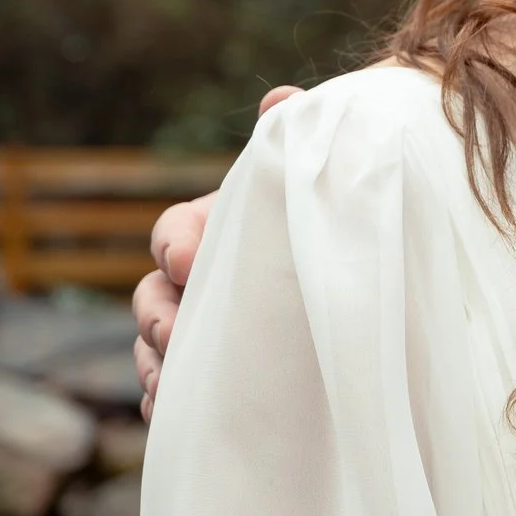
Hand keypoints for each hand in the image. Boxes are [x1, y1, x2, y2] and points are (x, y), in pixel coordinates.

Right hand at [132, 85, 301, 418]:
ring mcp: (201, 329)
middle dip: (156, 317)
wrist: (365, 286)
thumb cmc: (326, 225)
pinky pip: (177, 395)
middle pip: (151, 297)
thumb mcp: (314, 187)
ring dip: (155, 367)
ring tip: (168, 390)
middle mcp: (197, 280)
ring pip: (155, 350)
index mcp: (213, 228)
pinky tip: (174, 418)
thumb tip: (282, 96)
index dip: (174, 244)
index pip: (173, 231)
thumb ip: (295, 145)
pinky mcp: (214, 375)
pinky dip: (170, 406)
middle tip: (174, 335)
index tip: (189, 260)